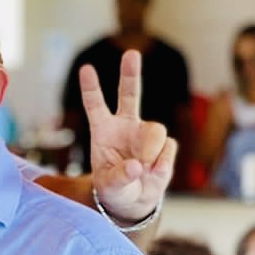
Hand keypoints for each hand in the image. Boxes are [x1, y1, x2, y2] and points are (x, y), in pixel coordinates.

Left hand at [80, 50, 175, 223]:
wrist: (133, 200)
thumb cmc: (114, 187)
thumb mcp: (108, 185)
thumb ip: (120, 176)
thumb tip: (138, 165)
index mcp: (103, 130)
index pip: (95, 105)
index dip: (92, 87)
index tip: (86, 68)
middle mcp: (125, 126)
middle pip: (130, 95)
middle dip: (131, 74)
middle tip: (131, 53)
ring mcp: (146, 134)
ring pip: (156, 130)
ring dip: (150, 151)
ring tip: (143, 168)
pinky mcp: (164, 146)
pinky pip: (167, 151)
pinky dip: (161, 165)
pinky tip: (152, 173)